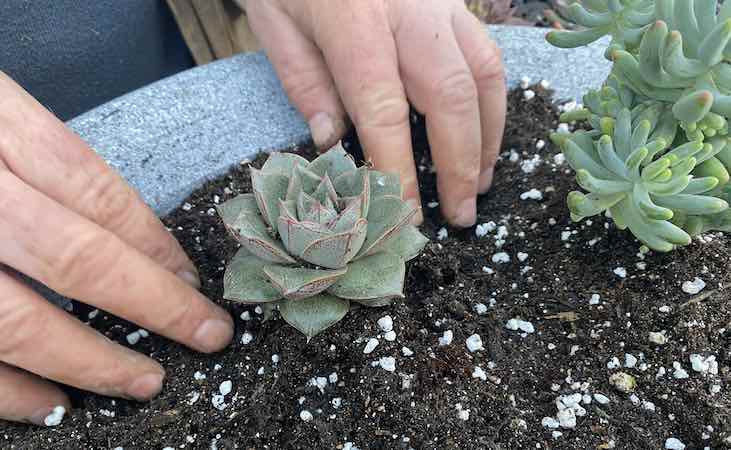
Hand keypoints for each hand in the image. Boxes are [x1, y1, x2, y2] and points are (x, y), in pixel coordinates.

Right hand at [0, 73, 232, 424]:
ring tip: (143, 381)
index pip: (92, 188)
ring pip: (16, 319)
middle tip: (206, 335)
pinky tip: (52, 404)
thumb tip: (124, 235)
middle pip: (75, 255)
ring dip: (89, 359)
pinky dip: (8, 391)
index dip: (152, 238)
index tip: (192, 277)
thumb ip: (35, 162)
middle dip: (152, 304)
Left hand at [245, 0, 505, 226]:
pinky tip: (483, 130)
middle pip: (452, 97)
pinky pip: (486, 52)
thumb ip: (304, 81)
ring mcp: (441, 1)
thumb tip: (333, 143)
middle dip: (462, 164)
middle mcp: (410, 11)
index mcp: (355, 21)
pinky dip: (492, 100)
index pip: (384, 111)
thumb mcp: (273, 20)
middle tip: (462, 214)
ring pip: (485, 73)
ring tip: (483, 181)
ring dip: (489, 135)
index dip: (398, 169)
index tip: (406, 215)